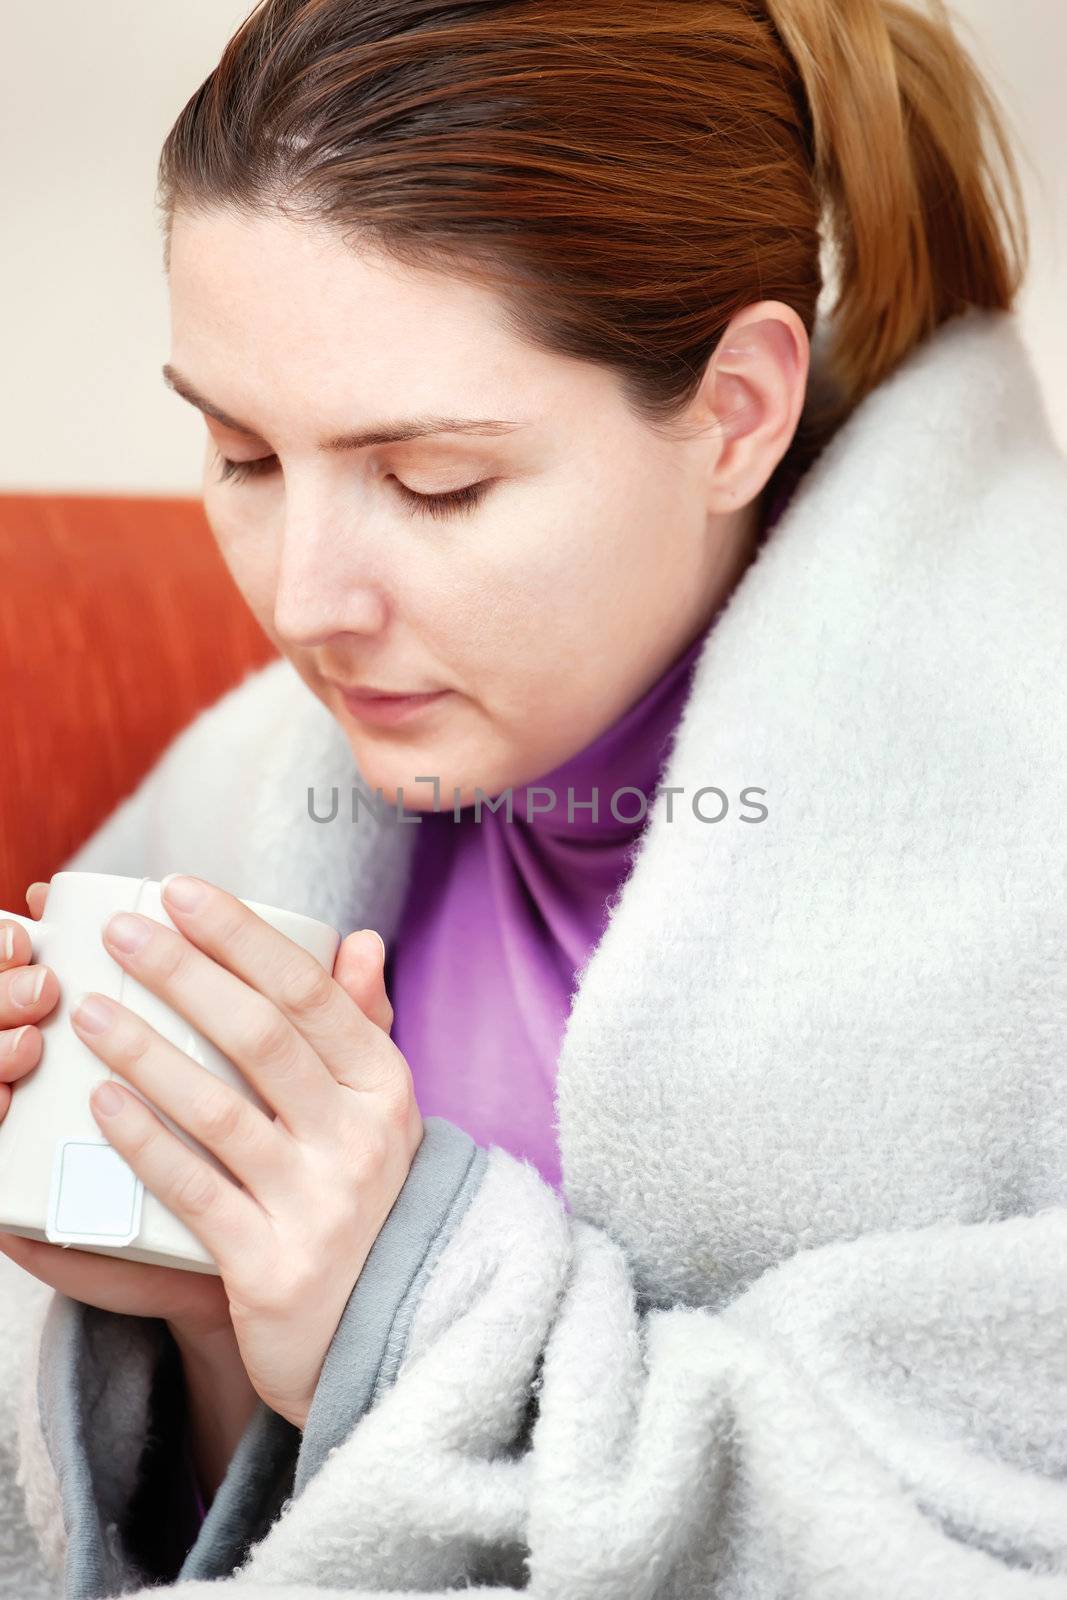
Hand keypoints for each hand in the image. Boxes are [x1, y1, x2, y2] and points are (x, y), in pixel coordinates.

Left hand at [0, 875, 419, 1430]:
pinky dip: (143, 1142)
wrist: (385, 1332)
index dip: (241, 935)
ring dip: (146, 1049)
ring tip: (88, 1010)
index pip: (309, 991)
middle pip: (261, 1035)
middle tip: (119, 932)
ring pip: (219, 1107)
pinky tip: (100, 1101)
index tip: (180, 890)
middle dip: (183, 973)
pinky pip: (193, 1190)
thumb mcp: (381, 1114)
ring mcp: (320, 1202)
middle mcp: (362, 1137)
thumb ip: (362, 1026)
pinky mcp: (273, 1265)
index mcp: (385, 1085)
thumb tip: (361, 940)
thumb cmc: (367, 1202)